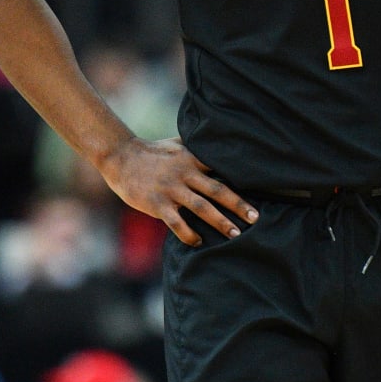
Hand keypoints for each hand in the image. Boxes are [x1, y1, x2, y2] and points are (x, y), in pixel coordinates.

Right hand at [100, 137, 256, 246]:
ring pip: (201, 207)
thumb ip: (197, 146)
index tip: (259, 192)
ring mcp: (170, 189)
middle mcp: (184, 173)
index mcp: (192, 159)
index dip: (240, 181)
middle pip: (217, 190)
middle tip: (255, 218)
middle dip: (237, 205)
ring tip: (235, 234)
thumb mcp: (177, 143)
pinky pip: (176, 222)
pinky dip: (188, 233)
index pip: (221, 170)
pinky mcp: (157, 203)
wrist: (120, 156)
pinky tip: (198, 242)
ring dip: (220, 221)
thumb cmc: (152, 151)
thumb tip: (219, 139)